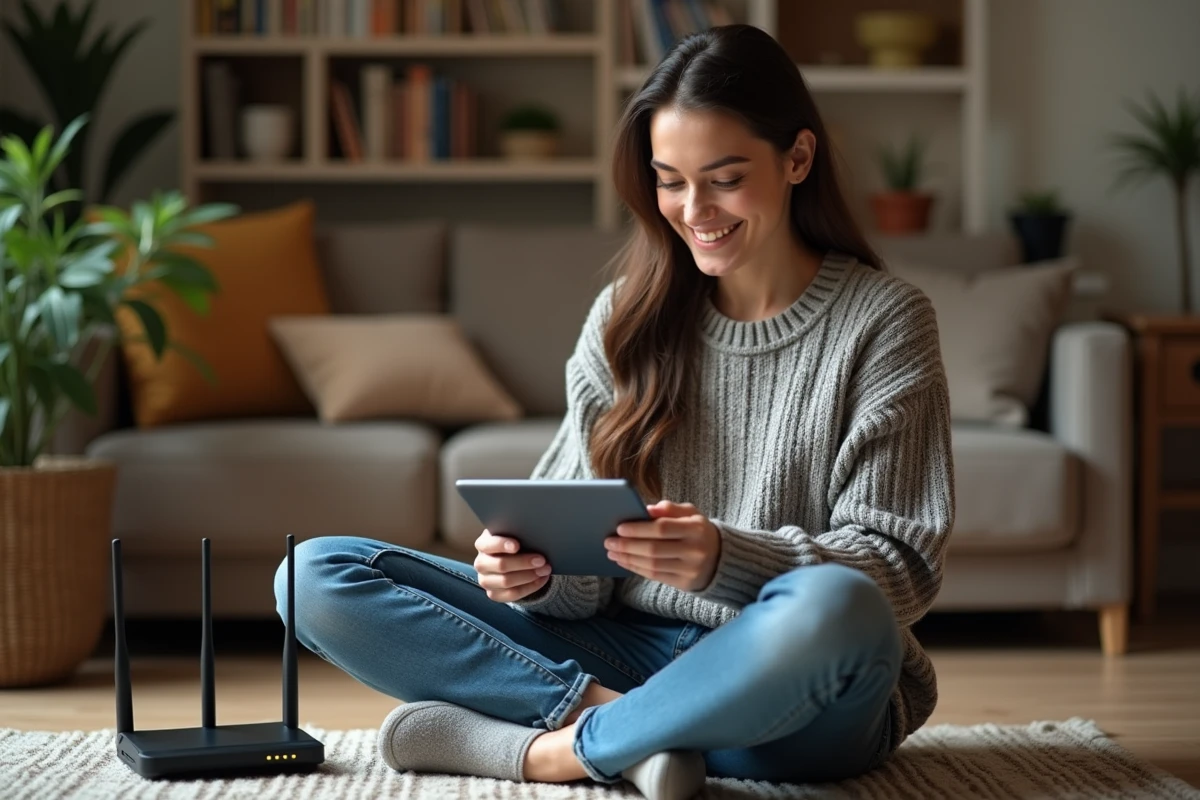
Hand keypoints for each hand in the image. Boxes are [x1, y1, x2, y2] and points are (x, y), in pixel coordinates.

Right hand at [473, 529, 552, 601]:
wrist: (510, 559)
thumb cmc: (513, 543)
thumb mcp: (512, 534)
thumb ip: (517, 533)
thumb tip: (534, 534)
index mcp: (482, 545)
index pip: (488, 545)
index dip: (502, 545)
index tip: (517, 546)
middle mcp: (481, 563)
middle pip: (501, 565)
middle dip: (523, 563)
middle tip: (541, 560)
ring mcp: (485, 581)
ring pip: (506, 582)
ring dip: (529, 576)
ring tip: (545, 569)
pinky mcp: (493, 594)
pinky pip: (512, 594)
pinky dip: (530, 587)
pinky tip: (541, 579)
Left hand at [605, 500, 720, 591]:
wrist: (722, 559)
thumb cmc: (699, 531)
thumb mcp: (691, 514)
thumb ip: (670, 508)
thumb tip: (647, 508)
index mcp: (696, 529)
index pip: (662, 528)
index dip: (638, 528)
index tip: (619, 528)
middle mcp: (694, 550)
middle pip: (654, 549)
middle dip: (627, 546)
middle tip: (609, 541)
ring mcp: (690, 569)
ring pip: (652, 565)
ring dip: (628, 559)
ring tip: (612, 552)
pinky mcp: (685, 584)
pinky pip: (655, 576)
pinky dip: (636, 568)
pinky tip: (625, 562)